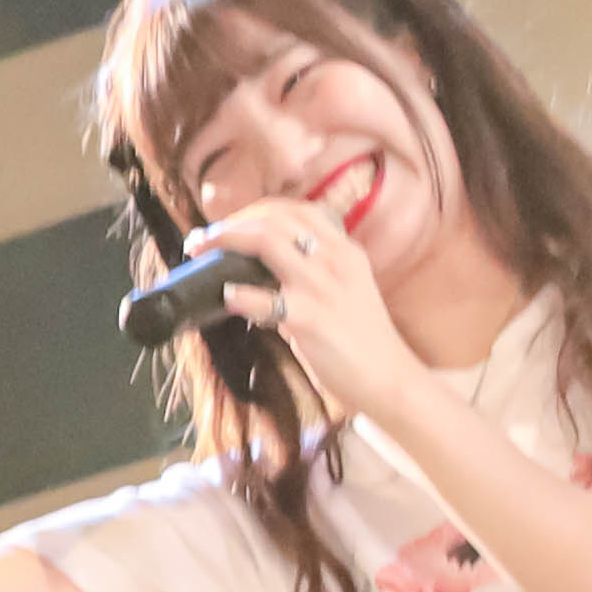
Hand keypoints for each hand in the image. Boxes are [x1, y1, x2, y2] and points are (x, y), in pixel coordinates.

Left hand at [192, 189, 436, 421]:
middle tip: (202, 241)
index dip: (253, 211)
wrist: (392, 381)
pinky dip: (241, 295)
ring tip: (200, 253)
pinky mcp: (314, 320)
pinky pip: (267, 300)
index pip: (295, 210)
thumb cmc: (362, 341)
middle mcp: (337, 261)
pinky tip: (228, 296)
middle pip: (274, 220)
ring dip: (224, 242)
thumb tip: (257, 274)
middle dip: (230, 224)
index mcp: (345, 251)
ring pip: (267, 243)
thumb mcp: (346, 291)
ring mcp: (325, 289)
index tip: (228, 225)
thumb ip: (312, 275)